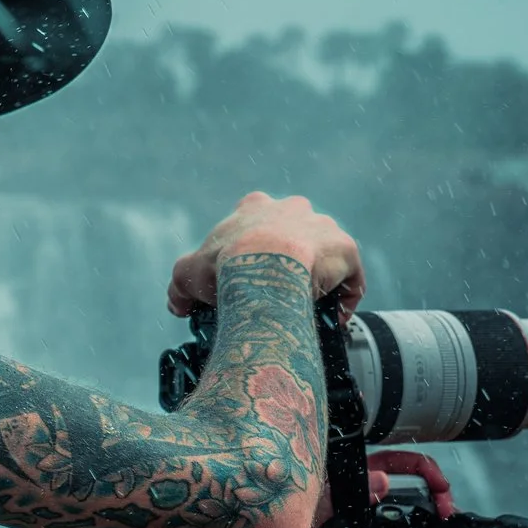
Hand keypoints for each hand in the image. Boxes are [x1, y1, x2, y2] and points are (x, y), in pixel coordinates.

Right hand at [168, 192, 362, 316]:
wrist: (264, 268)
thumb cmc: (224, 266)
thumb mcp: (187, 274)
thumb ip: (180, 287)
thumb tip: (177, 304)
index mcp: (256, 208)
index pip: (256, 222)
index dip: (253, 250)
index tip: (250, 275)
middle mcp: (293, 208)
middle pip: (295, 234)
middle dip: (290, 260)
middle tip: (278, 293)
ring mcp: (323, 226)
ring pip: (324, 255)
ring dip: (320, 278)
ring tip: (308, 309)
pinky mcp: (346, 249)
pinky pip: (350, 277)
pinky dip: (345, 297)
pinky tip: (334, 319)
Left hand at [213, 452, 455, 527]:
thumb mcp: (299, 518)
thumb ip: (336, 498)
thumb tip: (381, 481)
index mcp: (334, 484)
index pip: (384, 463)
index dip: (416, 467)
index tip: (437, 482)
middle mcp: (345, 507)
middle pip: (398, 493)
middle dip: (429, 497)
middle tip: (447, 511)